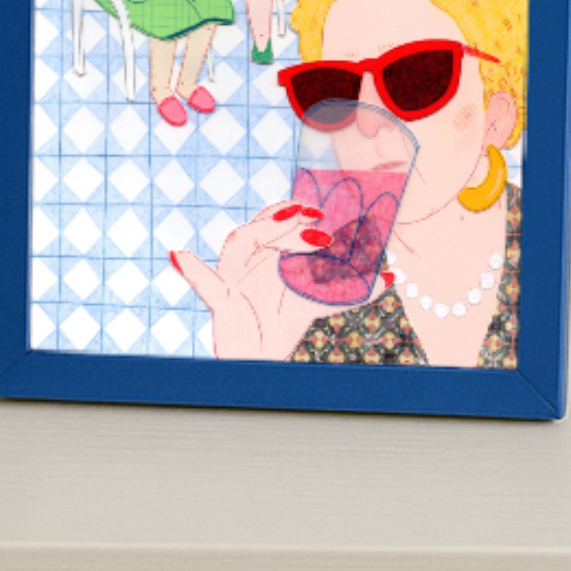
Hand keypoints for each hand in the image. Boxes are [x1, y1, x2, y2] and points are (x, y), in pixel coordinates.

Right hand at [173, 202, 344, 360]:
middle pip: (261, 228)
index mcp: (267, 254)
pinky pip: (204, 283)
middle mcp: (248, 260)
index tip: (318, 212)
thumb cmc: (281, 322)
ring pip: (239, 243)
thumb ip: (352, 290)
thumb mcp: (319, 303)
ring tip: (289, 227)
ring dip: (262, 232)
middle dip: (286, 221)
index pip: (277, 222)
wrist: (257, 358)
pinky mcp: (222, 302)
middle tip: (317, 222)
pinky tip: (180, 255)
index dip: (294, 212)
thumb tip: (390, 276)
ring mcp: (233, 277)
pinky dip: (192, 269)